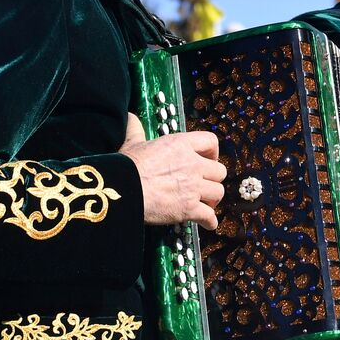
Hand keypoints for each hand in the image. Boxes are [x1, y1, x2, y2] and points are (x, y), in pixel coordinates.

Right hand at [121, 112, 226, 229]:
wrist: (120, 190)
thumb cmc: (124, 167)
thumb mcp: (131, 142)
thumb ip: (136, 129)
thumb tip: (130, 117)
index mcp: (181, 145)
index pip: (211, 141)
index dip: (212, 152)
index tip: (207, 159)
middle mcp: (192, 164)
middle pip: (219, 171)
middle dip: (213, 179)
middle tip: (204, 185)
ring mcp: (193, 187)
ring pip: (218, 193)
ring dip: (212, 200)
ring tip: (205, 203)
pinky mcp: (189, 208)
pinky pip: (209, 216)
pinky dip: (209, 221)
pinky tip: (207, 223)